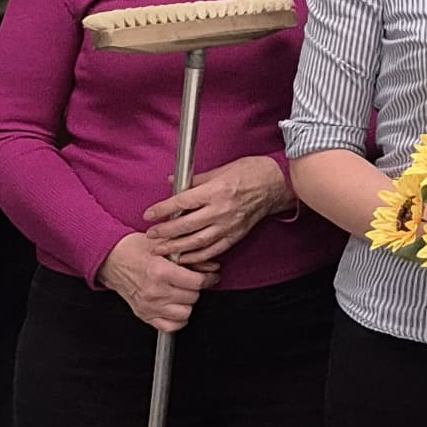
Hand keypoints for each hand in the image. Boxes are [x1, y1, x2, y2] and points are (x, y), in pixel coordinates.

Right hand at [98, 232, 219, 331]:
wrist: (111, 259)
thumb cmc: (135, 250)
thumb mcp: (164, 246)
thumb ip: (190, 256)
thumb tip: (212, 267)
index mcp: (160, 271)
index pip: (196, 283)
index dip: (208, 279)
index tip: (210, 276)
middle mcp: (154, 291)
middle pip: (192, 297)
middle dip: (197, 288)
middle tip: (194, 281)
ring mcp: (149, 306)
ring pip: (184, 313)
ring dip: (187, 303)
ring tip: (183, 292)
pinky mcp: (144, 315)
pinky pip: (170, 326)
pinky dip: (177, 319)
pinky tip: (176, 306)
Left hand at [144, 156, 292, 264]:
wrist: (277, 184)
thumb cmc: (251, 172)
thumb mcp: (221, 169)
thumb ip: (195, 179)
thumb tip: (173, 181)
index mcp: (216, 190)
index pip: (182, 202)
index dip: (163, 209)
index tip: (149, 214)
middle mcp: (221, 210)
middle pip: (186, 225)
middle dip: (165, 232)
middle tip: (151, 235)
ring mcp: (229, 225)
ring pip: (197, 242)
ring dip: (176, 248)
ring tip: (161, 250)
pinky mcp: (236, 235)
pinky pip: (213, 250)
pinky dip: (197, 256)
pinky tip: (184, 258)